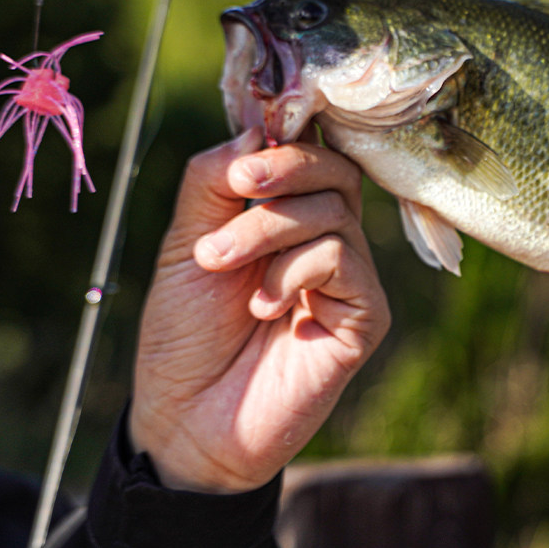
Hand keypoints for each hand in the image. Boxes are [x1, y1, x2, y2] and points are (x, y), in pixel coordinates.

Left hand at [130, 128, 390, 492]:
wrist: (186, 417)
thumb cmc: (184, 332)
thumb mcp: (185, 243)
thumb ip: (213, 183)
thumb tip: (254, 130)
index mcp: (282, 216)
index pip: (309, 152)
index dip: (288, 133)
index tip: (248, 138)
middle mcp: (323, 239)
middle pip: (334, 169)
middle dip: (282, 168)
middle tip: (238, 187)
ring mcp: (348, 277)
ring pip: (334, 210)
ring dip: (266, 227)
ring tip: (218, 262)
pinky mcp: (364, 315)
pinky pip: (343, 258)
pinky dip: (292, 271)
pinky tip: (261, 306)